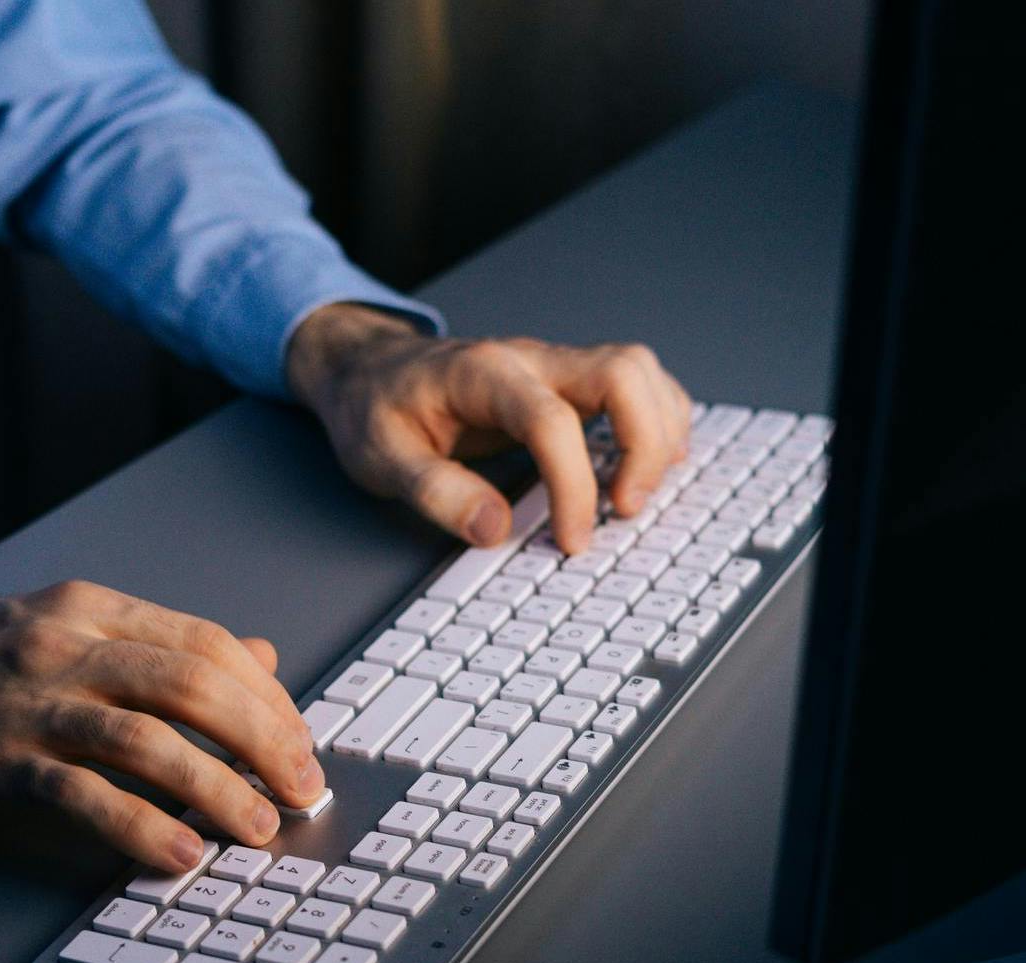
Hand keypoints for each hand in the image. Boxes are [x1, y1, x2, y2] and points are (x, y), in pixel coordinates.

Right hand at [0, 582, 321, 871]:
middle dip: (264, 741)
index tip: (298, 742)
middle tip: (300, 788)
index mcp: (88, 609)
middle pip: (194, 685)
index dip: (267, 697)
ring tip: (257, 828)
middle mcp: (64, 646)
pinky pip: (83, 796)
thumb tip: (258, 656)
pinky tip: (180, 855)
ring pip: (149, 739)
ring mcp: (27, 704)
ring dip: (218, 788)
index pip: (205, 644)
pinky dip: (142, 828)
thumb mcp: (58, 628)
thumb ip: (155, 645)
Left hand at [286, 302, 693, 553]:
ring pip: (640, 373)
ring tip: (636, 493)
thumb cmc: (374, 407)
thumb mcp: (379, 457)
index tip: (572, 540)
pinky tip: (645, 465)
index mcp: (482, 375)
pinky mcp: (567, 381)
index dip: (574, 486)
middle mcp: (529, 359)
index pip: (551, 420)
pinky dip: (655, 423)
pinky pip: (635, 386)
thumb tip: (495, 528)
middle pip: (622, 373)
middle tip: (626, 509)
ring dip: (658, 432)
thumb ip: (436, 493)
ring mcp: (554, 365)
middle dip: (643, 445)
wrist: (367, 368)